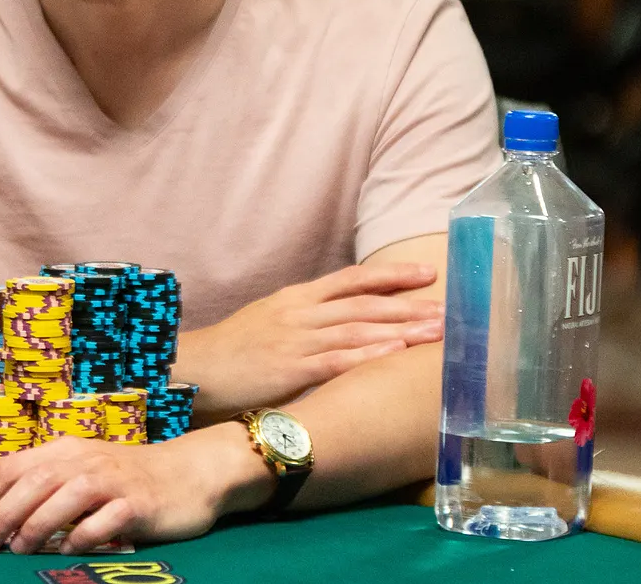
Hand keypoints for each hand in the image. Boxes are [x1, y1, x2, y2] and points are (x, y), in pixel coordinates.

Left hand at [0, 427, 265, 555]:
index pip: (9, 468)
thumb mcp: (83, 471)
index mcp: (64, 450)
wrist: (191, 472)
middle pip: (30, 483)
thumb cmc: (128, 478)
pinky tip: (69, 551)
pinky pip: (104, 521)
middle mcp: (84, 460)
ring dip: (35, 526)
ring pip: (63, 498)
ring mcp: (112, 480)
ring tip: (18, 550)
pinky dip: (81, 538)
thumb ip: (46, 487)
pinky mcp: (138, 503)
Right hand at [174, 261, 442, 416]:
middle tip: (446, 307)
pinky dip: (368, 356)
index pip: (352, 280)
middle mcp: (301, 312)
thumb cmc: (233, 349)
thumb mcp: (271, 320)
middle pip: (364, 303)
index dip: (391, 276)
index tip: (426, 273)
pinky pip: (337, 360)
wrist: (194, 366)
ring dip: (400, 329)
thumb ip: (306, 318)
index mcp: (297, 298)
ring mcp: (296, 339)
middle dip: (408, 305)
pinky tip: (394, 355)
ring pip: (358, 329)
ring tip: (434, 332)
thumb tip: (340, 319)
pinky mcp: (290, 368)